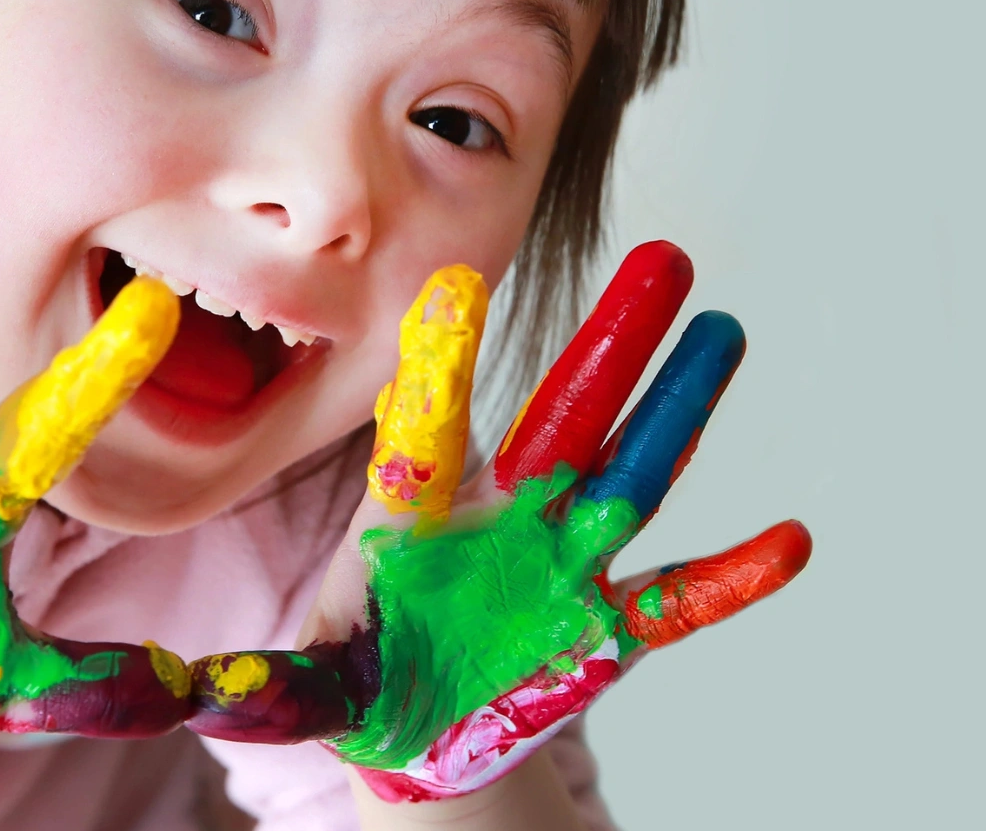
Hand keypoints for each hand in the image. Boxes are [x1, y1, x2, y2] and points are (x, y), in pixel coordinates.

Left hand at [185, 242, 811, 800]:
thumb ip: (275, 686)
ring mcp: (565, 562)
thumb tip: (195, 693)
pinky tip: (790, 541)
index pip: (432, 424)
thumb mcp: (313, 681)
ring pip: (632, 474)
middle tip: (667, 256)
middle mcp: (505, 515)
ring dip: (680, 412)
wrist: (429, 729)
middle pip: (565, 414)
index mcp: (422, 512)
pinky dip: (731, 577)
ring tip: (726, 337)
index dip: (444, 362)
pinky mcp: (608, 626)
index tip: (457, 284)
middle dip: (613, 341)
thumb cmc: (364, 678)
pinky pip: (678, 599)